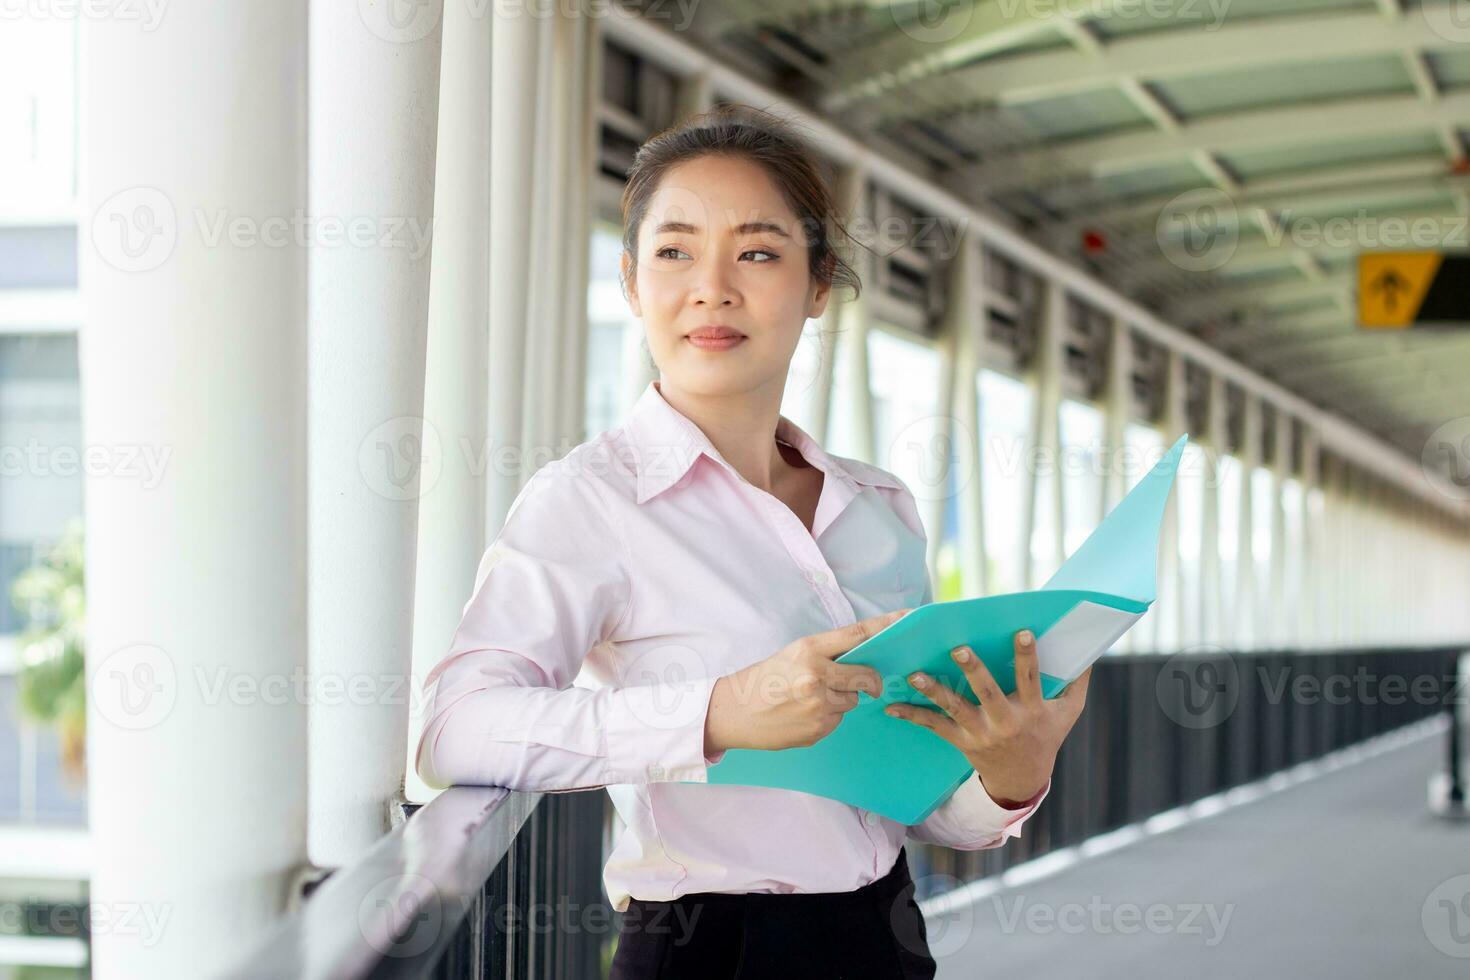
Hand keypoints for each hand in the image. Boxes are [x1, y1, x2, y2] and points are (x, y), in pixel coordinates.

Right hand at [704, 608, 909, 754]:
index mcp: (809, 650)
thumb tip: (860, 659)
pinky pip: (838, 720)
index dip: (887, 626)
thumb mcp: (791, 654)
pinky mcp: (818, 729)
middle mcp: (817, 676)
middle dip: (870, 681)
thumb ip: (825, 655)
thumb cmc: (762, 680)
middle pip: (866, 676)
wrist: (733, 713)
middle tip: (867, 682)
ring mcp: (819, 705)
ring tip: (811, 699)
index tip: (908, 619)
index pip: (858, 634)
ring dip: (841, 699)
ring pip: (852, 700)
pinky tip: (804, 714)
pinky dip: (828, 717)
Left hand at [884, 628, 1091, 805]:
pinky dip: (912, 716)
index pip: (1030, 679)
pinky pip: (934, 726)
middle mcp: (1004, 722)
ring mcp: (980, 732)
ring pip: (954, 709)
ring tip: (914, 675)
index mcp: (1031, 710)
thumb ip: (1078, 681)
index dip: (1027, 656)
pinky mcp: (960, 740)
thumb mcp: (1068, 712)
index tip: (1022, 632)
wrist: (1023, 779)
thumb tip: (1088, 649)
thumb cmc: (1046, 736)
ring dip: (934, 691)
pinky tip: (891, 706)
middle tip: (959, 648)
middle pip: (987, 693)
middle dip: (973, 670)